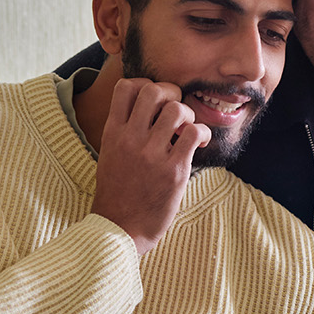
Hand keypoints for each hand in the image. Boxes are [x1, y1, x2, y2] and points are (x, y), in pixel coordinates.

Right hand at [91, 79, 208, 255]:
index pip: (126, 87)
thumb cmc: (118, 193)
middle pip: (154, 90)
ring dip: (188, 115)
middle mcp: (130, 139)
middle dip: (171, 94)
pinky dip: (203, 132)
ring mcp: (152, 154)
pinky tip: (200, 142)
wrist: (120, 229)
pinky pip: (195, 133)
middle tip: (176, 111)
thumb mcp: (110, 154)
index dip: (146, 85)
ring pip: (177, 109)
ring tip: (187, 130)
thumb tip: (145, 108)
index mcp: (113, 133)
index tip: (155, 101)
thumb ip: (124, 130)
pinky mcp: (174, 170)